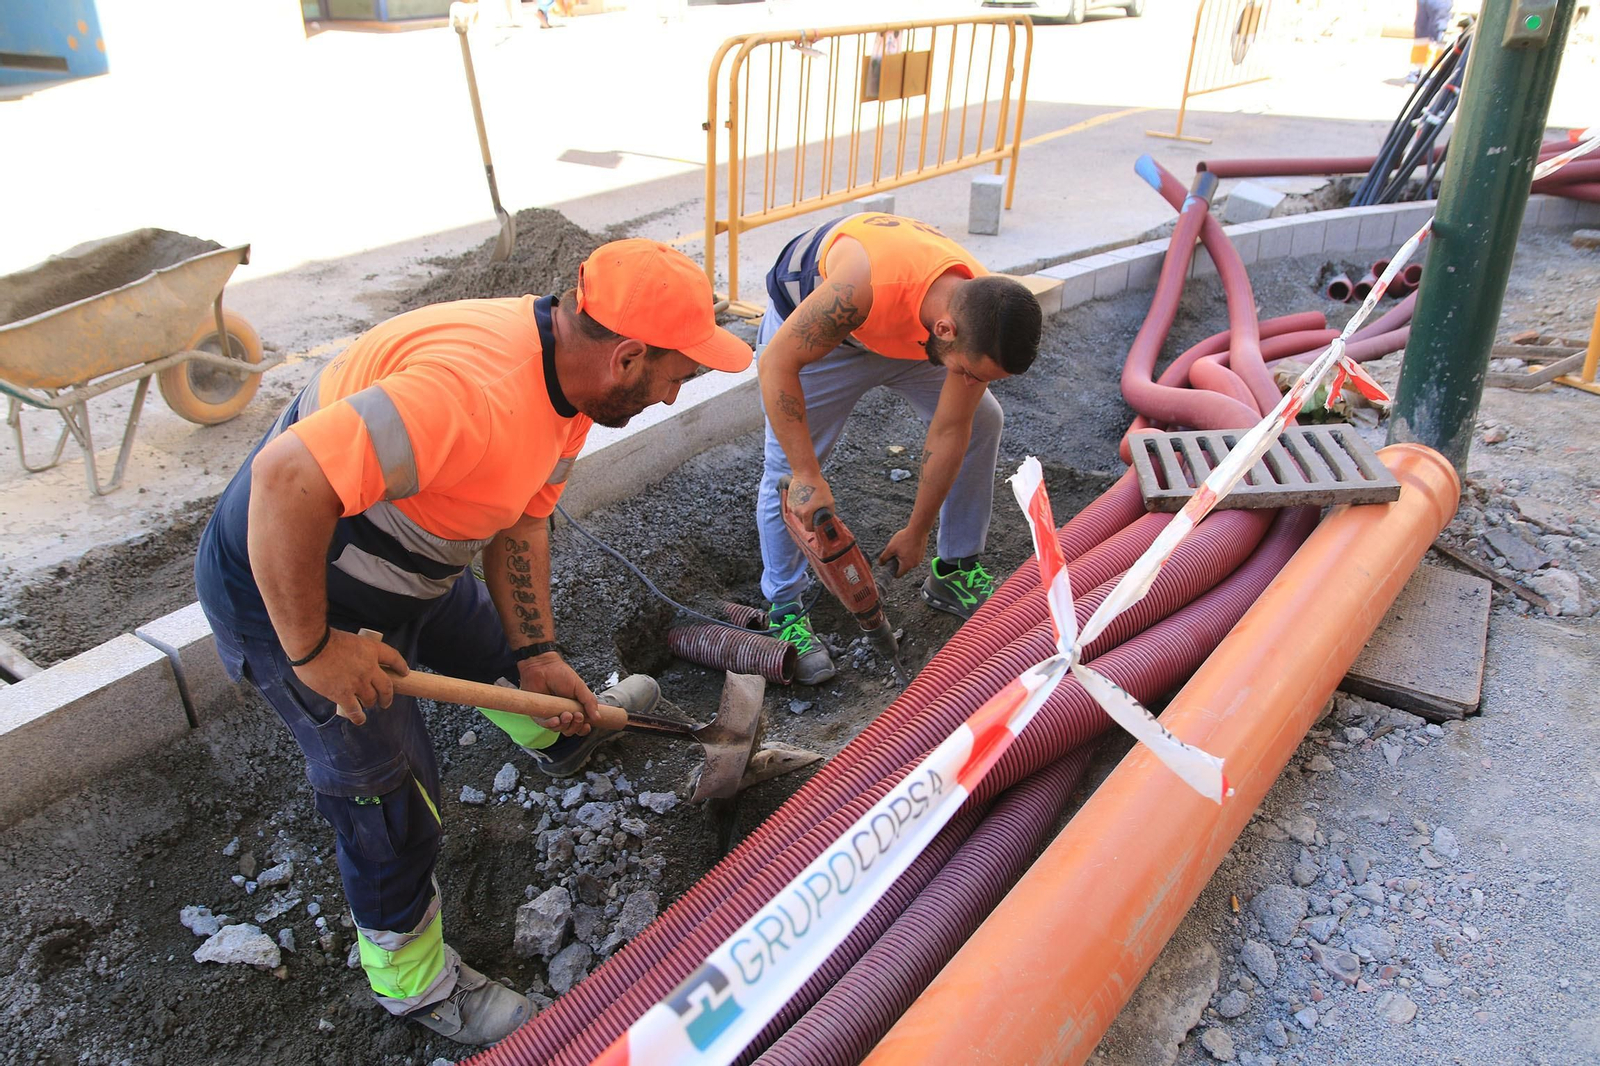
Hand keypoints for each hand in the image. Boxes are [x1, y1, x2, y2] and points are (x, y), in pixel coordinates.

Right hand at [292, 629, 409, 726]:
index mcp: (372, 650)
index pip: (394, 658)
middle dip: (387, 696)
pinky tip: (360, 719)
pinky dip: (359, 716)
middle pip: (386, 686)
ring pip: (371, 699)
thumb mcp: (350, 640)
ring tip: (369, 705)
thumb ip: (356, 653)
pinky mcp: (343, 694)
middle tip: (386, 701)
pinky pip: (355, 710)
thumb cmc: (325, 639)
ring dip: (371, 703)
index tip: (404, 672)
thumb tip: (353, 664)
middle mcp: (369, 668)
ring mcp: (358, 683)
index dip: (401, 666)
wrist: (311, 646)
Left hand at [518, 652, 596, 735]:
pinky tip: (555, 719)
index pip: (580, 725)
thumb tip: (598, 717)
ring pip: (559, 729)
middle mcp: (563, 713)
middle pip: (570, 730)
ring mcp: (550, 715)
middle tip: (577, 716)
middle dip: (575, 726)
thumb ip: (589, 701)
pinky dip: (551, 724)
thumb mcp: (580, 687)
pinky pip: (545, 725)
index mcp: (574, 708)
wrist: (542, 667)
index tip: (587, 725)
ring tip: (566, 715)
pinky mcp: (538, 714)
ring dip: (564, 725)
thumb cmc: (560, 674)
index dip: (584, 728)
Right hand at [784, 472, 834, 530]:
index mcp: (806, 513)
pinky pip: (795, 507)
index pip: (808, 528)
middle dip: (809, 519)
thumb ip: (829, 512)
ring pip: (798, 514)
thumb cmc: (818, 486)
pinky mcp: (789, 500)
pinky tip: (805, 498)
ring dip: (804, 512)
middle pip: (803, 521)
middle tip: (815, 511)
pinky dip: (800, 505)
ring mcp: (791, 505)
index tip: (817, 523)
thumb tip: (828, 518)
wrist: (806, 474)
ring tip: (810, 502)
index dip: (814, 527)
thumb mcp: (829, 500)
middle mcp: (796, 511)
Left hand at [877, 525, 928, 577]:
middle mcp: (914, 564)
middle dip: (897, 562)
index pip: (898, 575)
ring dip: (904, 557)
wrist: (918, 529)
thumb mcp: (890, 548)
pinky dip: (909, 554)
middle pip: (903, 568)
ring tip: (901, 547)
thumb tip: (880, 564)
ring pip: (908, 562)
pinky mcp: (922, 554)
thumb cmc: (905, 538)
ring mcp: (919, 559)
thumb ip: (884, 558)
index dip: (891, 571)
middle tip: (894, 553)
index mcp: (907, 565)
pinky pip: (913, 557)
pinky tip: (907, 545)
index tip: (889, 564)